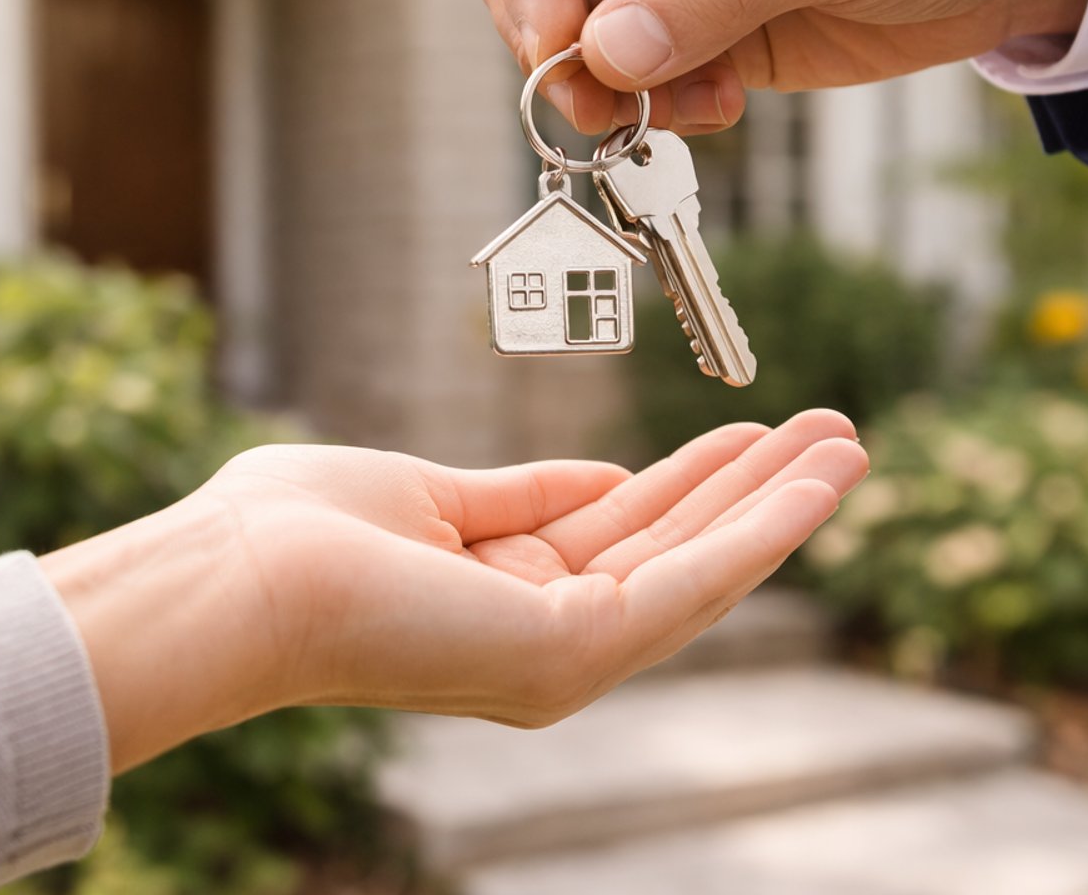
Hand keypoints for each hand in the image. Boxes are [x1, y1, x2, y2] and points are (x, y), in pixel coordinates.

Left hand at [42, 410, 866, 770]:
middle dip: (757, 490)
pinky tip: (812, 484)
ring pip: (700, 567)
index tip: (747, 434)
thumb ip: (521, 498)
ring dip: (780, 505)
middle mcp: (544, 637)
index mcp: (506, 595)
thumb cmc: (297, 534)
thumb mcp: (433, 497)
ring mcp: (561, 655)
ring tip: (850, 444)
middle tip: (832, 433)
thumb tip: (602, 477)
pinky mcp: (570, 653)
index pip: (626, 534)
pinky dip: (758, 529)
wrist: (237, 576)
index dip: (695, 480)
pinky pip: (687, 580)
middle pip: (677, 550)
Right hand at [472, 0, 1087, 134]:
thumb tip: (605, 52)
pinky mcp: (695, 22)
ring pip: (574, 32)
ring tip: (680, 109)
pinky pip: (630, 75)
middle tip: (602, 103)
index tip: (560, 47)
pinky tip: (718, 106)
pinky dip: (653, 105)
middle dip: (558, 40)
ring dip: (607, 86)